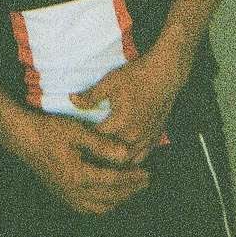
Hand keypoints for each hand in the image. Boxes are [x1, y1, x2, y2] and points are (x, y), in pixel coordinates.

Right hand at [4, 109, 149, 215]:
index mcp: (79, 176)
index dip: (132, 179)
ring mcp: (67, 196)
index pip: (113, 181)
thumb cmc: (50, 131)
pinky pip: (87, 208)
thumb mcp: (77, 131)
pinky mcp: (62, 195)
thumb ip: (102, 144)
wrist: (24, 138)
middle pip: (110, 197)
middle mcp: (74, 191)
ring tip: (130, 188)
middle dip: (130, 190)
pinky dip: (102, 204)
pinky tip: (108, 195)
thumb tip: (126, 154)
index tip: (147, 174)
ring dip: (118, 200)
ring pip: (99, 207)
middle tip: (145, 181)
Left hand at [70, 48, 183, 165]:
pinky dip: (133, 160)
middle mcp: (134, 136)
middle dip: (99, 159)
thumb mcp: (109, 83)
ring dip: (116, 163)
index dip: (85, 144)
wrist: (164, 74)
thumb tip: (71, 99)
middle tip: (85, 158)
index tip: (74, 145)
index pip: (97, 141)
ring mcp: (147, 138)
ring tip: (102, 162)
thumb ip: (91, 96)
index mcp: (120, 123)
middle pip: (113, 157)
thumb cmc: (135, 76)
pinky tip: (124, 159)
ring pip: (129, 161)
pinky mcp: (155, 136)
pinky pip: (143, 156)